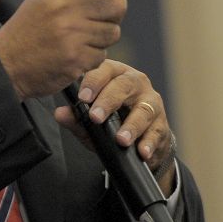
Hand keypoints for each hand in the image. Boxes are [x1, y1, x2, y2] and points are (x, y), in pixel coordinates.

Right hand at [0, 0, 143, 99]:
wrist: (5, 64)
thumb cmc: (30, 28)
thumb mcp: (48, 1)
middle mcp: (65, 6)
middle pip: (117, 5)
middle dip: (111, 14)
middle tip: (90, 21)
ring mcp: (71, 33)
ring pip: (114, 32)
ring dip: (101, 38)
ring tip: (75, 40)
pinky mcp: (76, 58)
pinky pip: (103, 55)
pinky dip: (91, 57)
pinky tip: (71, 56)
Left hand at [54, 60, 176, 194]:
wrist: (139, 141)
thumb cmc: (112, 122)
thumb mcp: (91, 121)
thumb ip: (76, 118)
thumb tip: (60, 113)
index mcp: (116, 75)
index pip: (105, 70)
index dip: (94, 81)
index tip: (83, 98)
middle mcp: (136, 83)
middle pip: (125, 85)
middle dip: (109, 101)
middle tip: (96, 117)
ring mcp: (151, 102)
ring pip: (144, 109)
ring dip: (132, 125)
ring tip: (121, 139)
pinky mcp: (161, 124)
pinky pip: (157, 131)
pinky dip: (149, 142)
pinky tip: (142, 151)